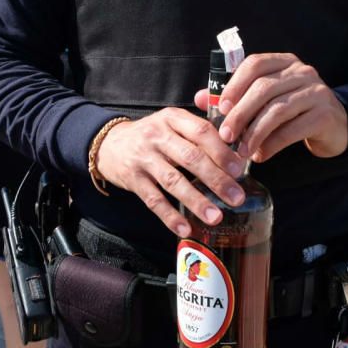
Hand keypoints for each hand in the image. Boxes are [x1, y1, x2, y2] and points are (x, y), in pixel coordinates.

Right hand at [94, 109, 247, 237]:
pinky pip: (153, 200)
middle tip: (236, 197)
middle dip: (216, 179)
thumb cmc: (151, 135)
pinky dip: (170, 216)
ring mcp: (143, 158)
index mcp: (172, 118)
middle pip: (190, 158)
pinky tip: (185, 228)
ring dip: (196, 201)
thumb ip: (199, 131)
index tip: (239, 169)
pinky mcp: (132, 179)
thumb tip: (237, 152)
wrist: (108, 143)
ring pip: (173, 181)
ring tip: (216, 217)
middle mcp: (157, 136)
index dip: (221, 151)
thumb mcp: (172, 123)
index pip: (201, 131)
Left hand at [194, 53, 347, 162]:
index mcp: (283, 63)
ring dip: (254, 133)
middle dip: (240, 113)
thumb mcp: (264, 101)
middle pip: (263, 88)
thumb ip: (233, 98)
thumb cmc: (292, 111)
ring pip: (277, 110)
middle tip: (225, 135)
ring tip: (241, 151)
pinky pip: (293, 130)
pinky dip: (273, 144)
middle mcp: (302, 71)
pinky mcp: (325, 114)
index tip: (220, 107)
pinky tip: (260, 155)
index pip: (255, 64)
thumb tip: (199, 98)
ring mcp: (316, 91)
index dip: (234, 85)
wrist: (334, 126)